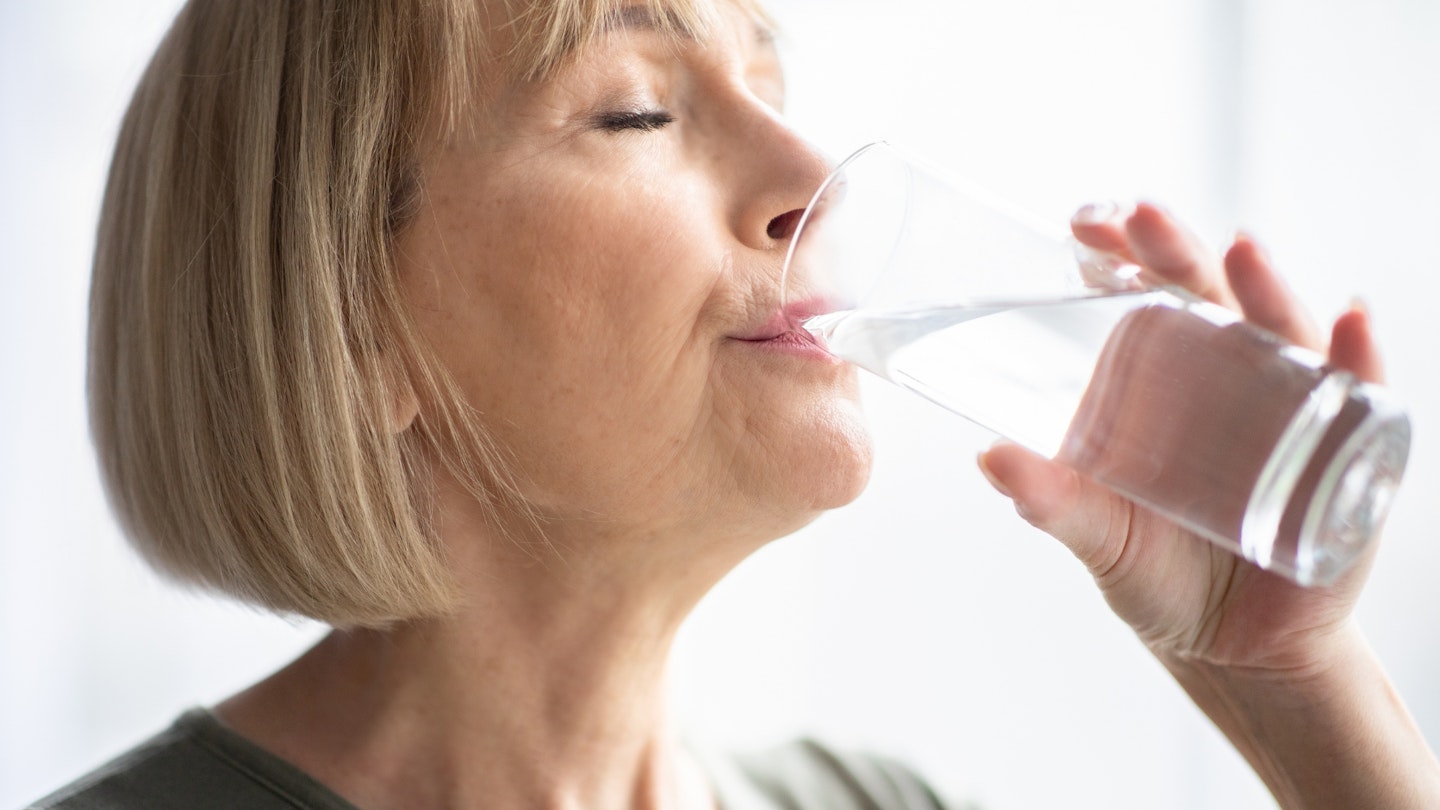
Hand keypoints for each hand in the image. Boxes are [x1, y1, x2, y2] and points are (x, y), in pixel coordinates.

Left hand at [977, 202, 1382, 675]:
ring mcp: (1289, 410)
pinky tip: (1348, 324)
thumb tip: (989, 457)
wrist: (1234, 650)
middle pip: (1208, 299)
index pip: (1144, 298)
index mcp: (1164, 383)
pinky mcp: (1344, 454)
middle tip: (1146, 218)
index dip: (1121, 254)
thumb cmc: (1161, 576)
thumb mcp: (1099, 536)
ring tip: (1243, 252)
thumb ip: (1051, 500)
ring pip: (1281, 332)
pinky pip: (1360, 393)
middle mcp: (1228, 381)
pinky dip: (1358, 357)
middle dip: (1178, 253)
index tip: (1086, 222)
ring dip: (1266, 289)